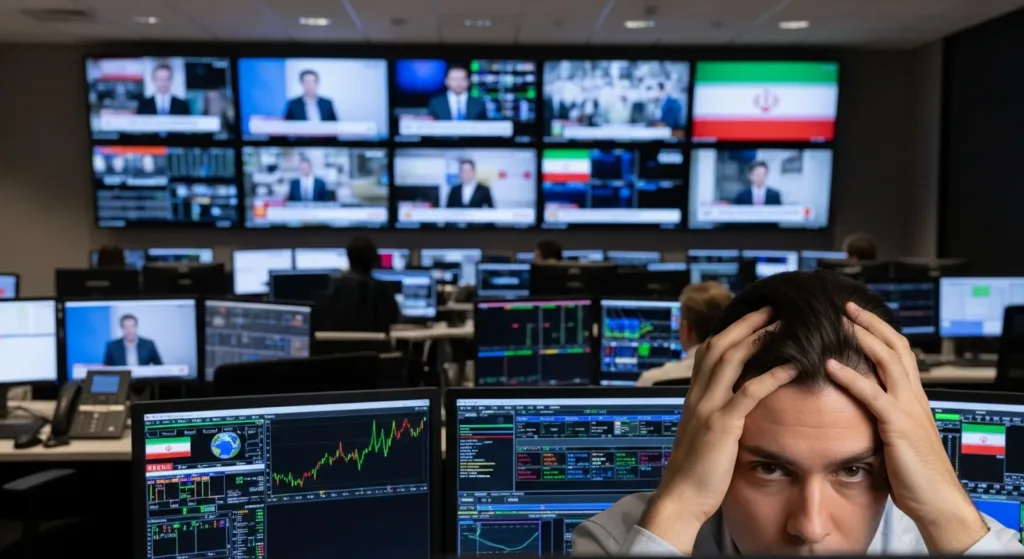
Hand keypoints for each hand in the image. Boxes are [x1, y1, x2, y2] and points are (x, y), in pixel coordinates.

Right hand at [640, 307, 797, 553]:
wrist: (681, 496)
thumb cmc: (696, 471)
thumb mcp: (703, 434)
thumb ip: (715, 415)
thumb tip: (733, 407)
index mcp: (694, 396)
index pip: (708, 352)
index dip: (729, 332)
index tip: (751, 319)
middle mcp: (698, 395)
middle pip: (718, 346)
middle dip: (744, 325)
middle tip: (769, 310)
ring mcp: (708, 407)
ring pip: (730, 360)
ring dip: (757, 339)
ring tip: (781, 326)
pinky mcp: (722, 425)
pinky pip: (749, 393)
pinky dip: (771, 376)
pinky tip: (791, 367)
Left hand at [826, 301, 988, 553]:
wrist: (936, 500)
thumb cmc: (914, 474)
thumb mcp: (896, 437)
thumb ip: (882, 418)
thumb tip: (860, 409)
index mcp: (914, 398)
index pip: (900, 354)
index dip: (881, 333)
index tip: (859, 318)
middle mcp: (914, 397)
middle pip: (896, 348)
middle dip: (872, 324)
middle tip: (848, 307)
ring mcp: (908, 409)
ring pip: (888, 361)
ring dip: (863, 338)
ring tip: (841, 322)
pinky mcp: (897, 425)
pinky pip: (872, 395)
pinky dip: (850, 377)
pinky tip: (830, 366)